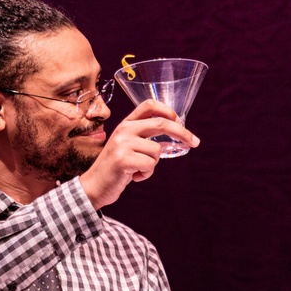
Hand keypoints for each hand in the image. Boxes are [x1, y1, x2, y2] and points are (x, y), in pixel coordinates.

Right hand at [79, 99, 198, 207]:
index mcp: (126, 124)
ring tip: (139, 170)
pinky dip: (146, 174)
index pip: (149, 105)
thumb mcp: (128, 147)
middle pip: (161, 124)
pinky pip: (150, 165)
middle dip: (183, 133)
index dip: (168, 110)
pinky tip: (134, 176)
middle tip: (195, 142)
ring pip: (157, 150)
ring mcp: (122, 143)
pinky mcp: (123, 159)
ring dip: (153, 164)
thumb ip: (145, 138)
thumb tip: (175, 136)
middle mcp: (124, 129)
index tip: (181, 121)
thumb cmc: (116, 168)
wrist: (94, 185)